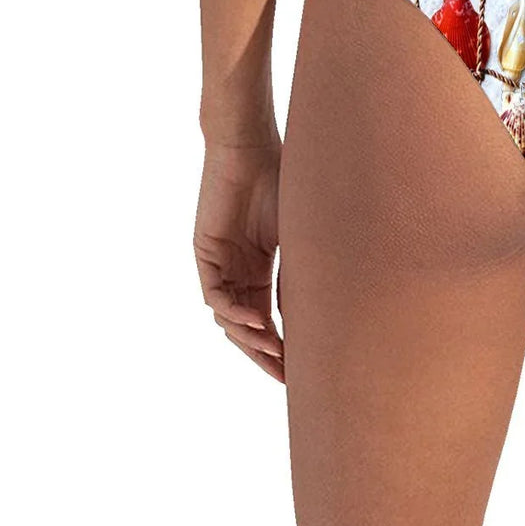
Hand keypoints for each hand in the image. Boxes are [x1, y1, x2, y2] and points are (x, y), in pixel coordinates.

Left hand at [194, 139, 284, 381]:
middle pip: (246, 327)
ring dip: (250, 337)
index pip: (267, 320)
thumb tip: (319, 317)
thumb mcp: (299, 236)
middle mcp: (238, 272)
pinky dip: (234, 312)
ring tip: (273, 350)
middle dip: (264, 354)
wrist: (252, 148)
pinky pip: (215, 295)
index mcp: (260, 270)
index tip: (299, 370)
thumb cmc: (282, 181)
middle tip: (285, 377)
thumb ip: (301, 273)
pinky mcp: (205, 254)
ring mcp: (220, 265)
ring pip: (229, 317)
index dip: (281, 347)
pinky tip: (256, 321)